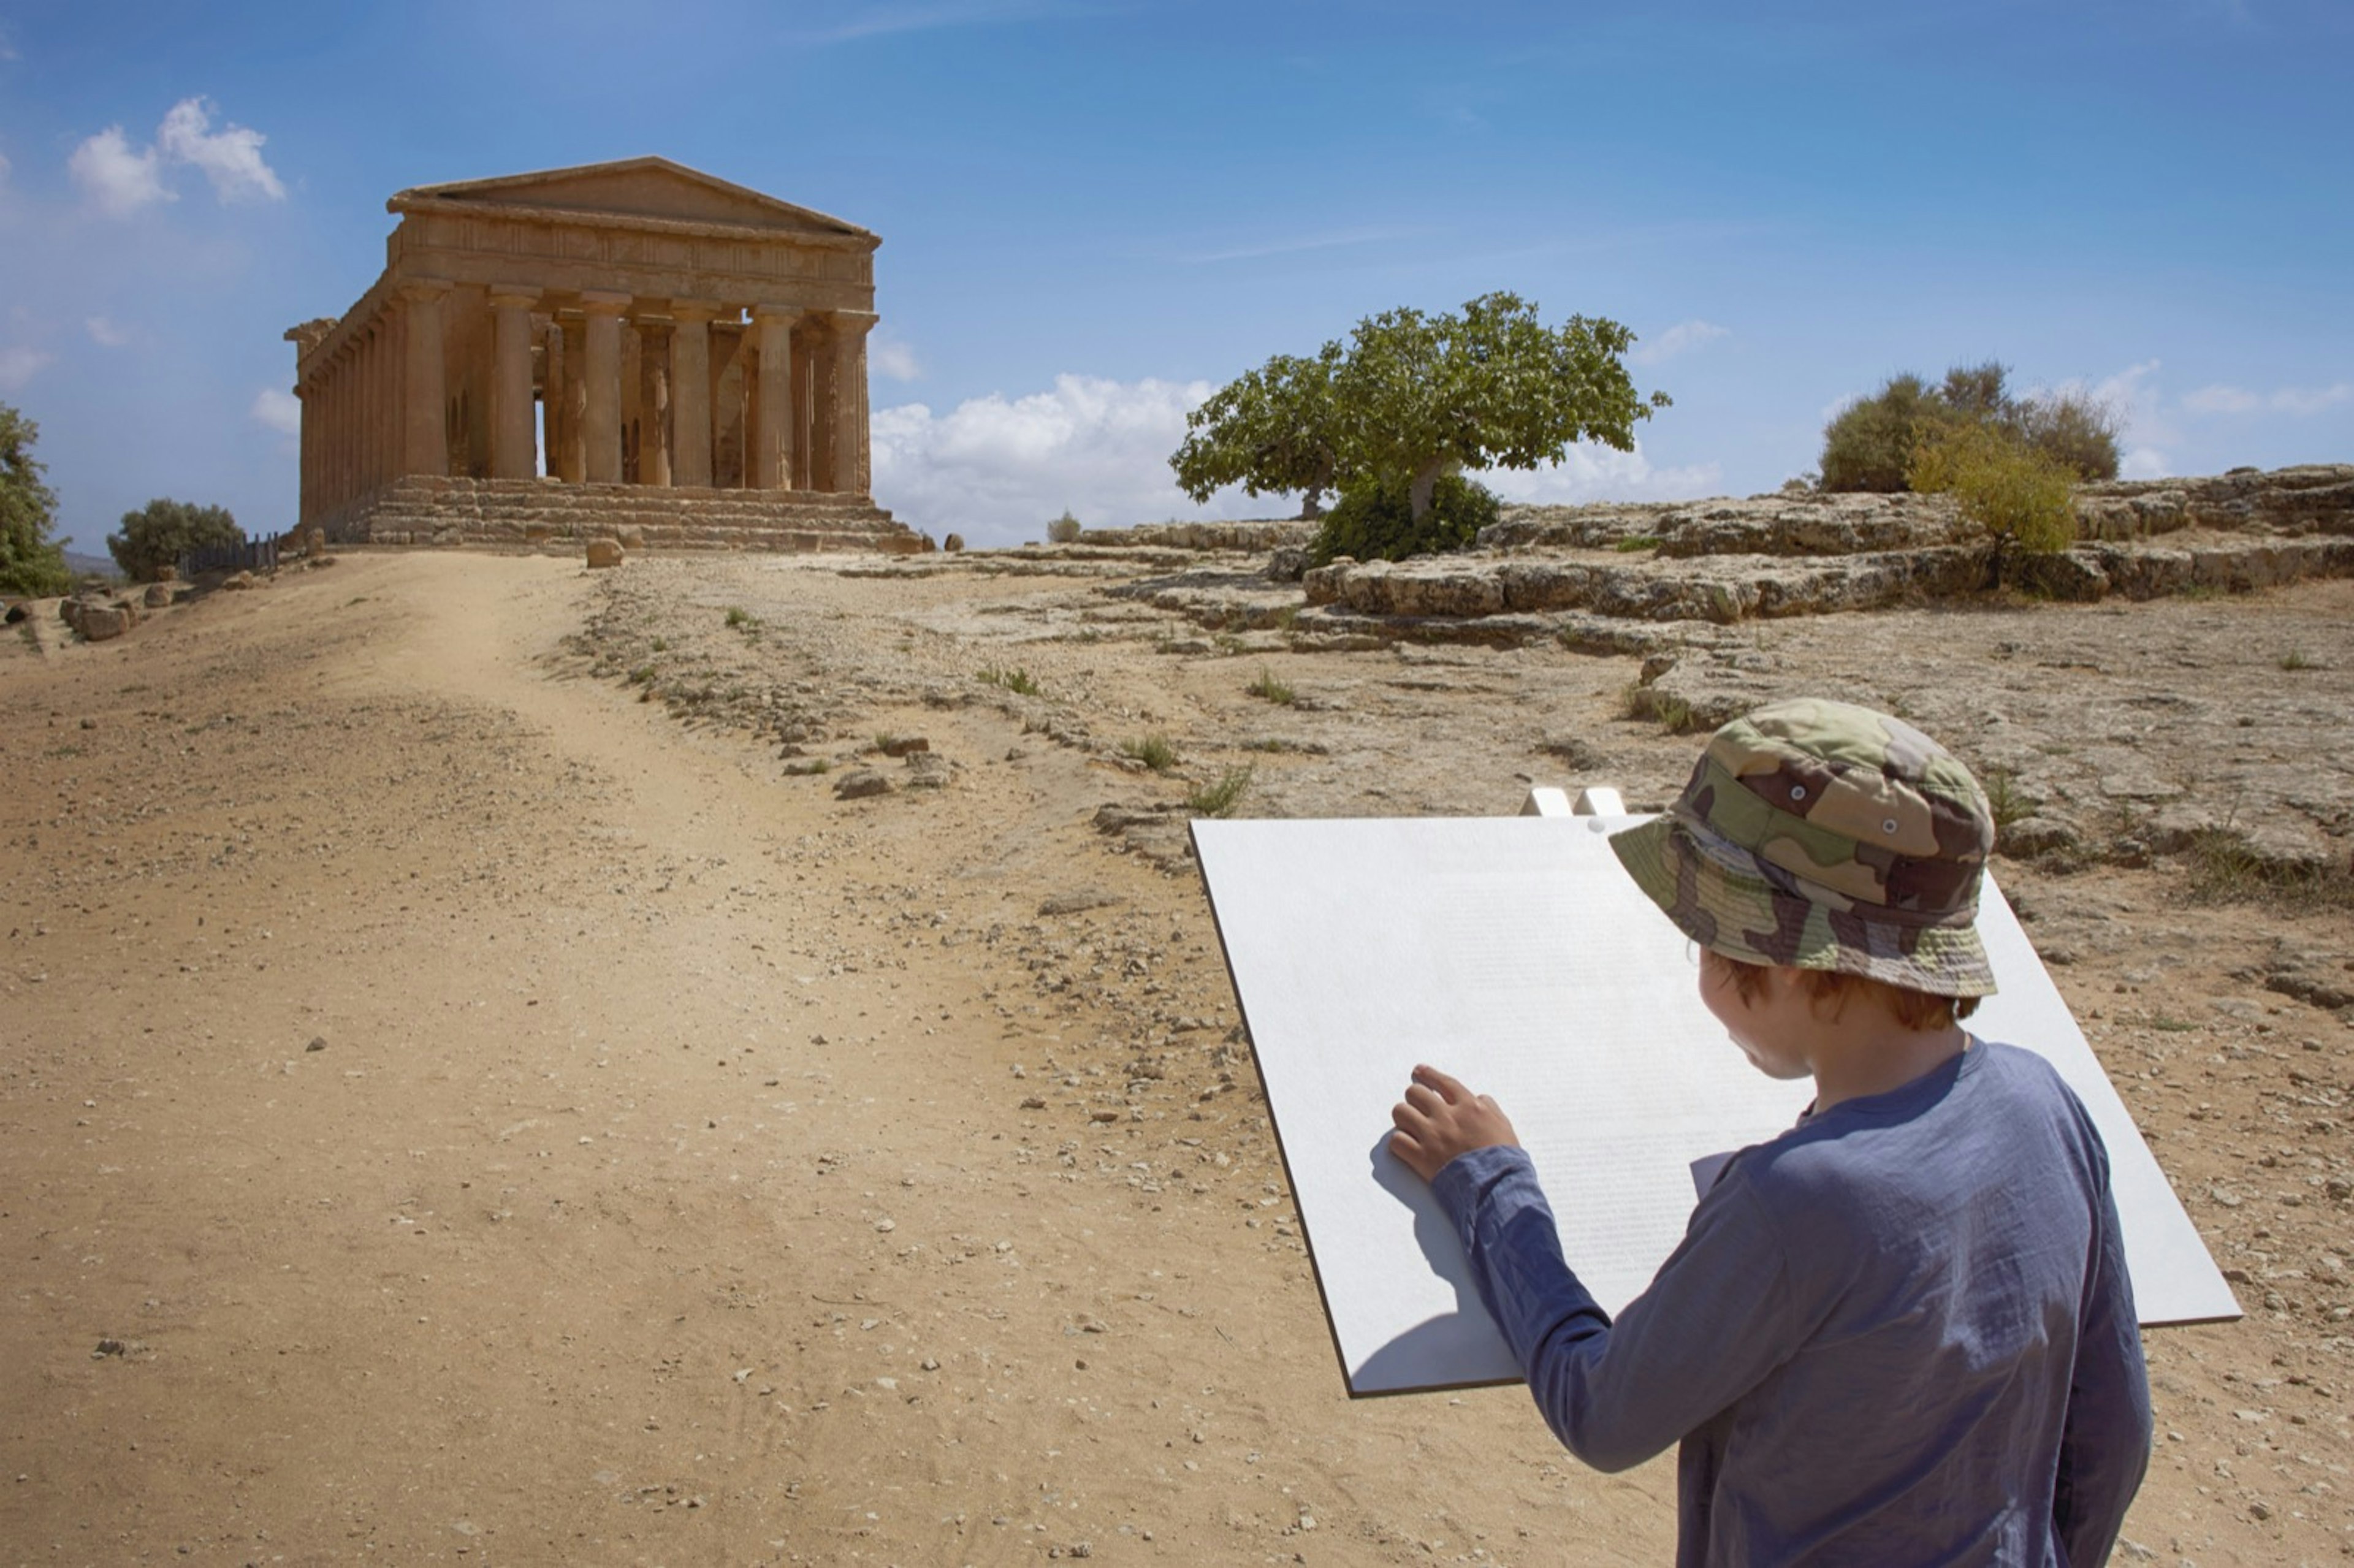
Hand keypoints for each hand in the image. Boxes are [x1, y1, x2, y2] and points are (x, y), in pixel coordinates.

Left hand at [1388, 1065, 1518, 1184]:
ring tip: (1410, 1127)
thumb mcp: (1504, 1126)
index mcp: (1469, 1107)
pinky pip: (1396, 1141)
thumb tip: (1479, 1098)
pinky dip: (1399, 1143)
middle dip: (1415, 1099)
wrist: (1497, 1186)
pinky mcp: (1421, 1158)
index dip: (1428, 1075)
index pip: (1443, 1083)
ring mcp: (1432, 1136)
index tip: (1418, 1071)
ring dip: (1404, 1119)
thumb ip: (1490, 1108)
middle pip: (1415, 1093)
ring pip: (1400, 1112)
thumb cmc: (1505, 1159)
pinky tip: (1407, 1146)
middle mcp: (1447, 1117)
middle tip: (1417, 1108)